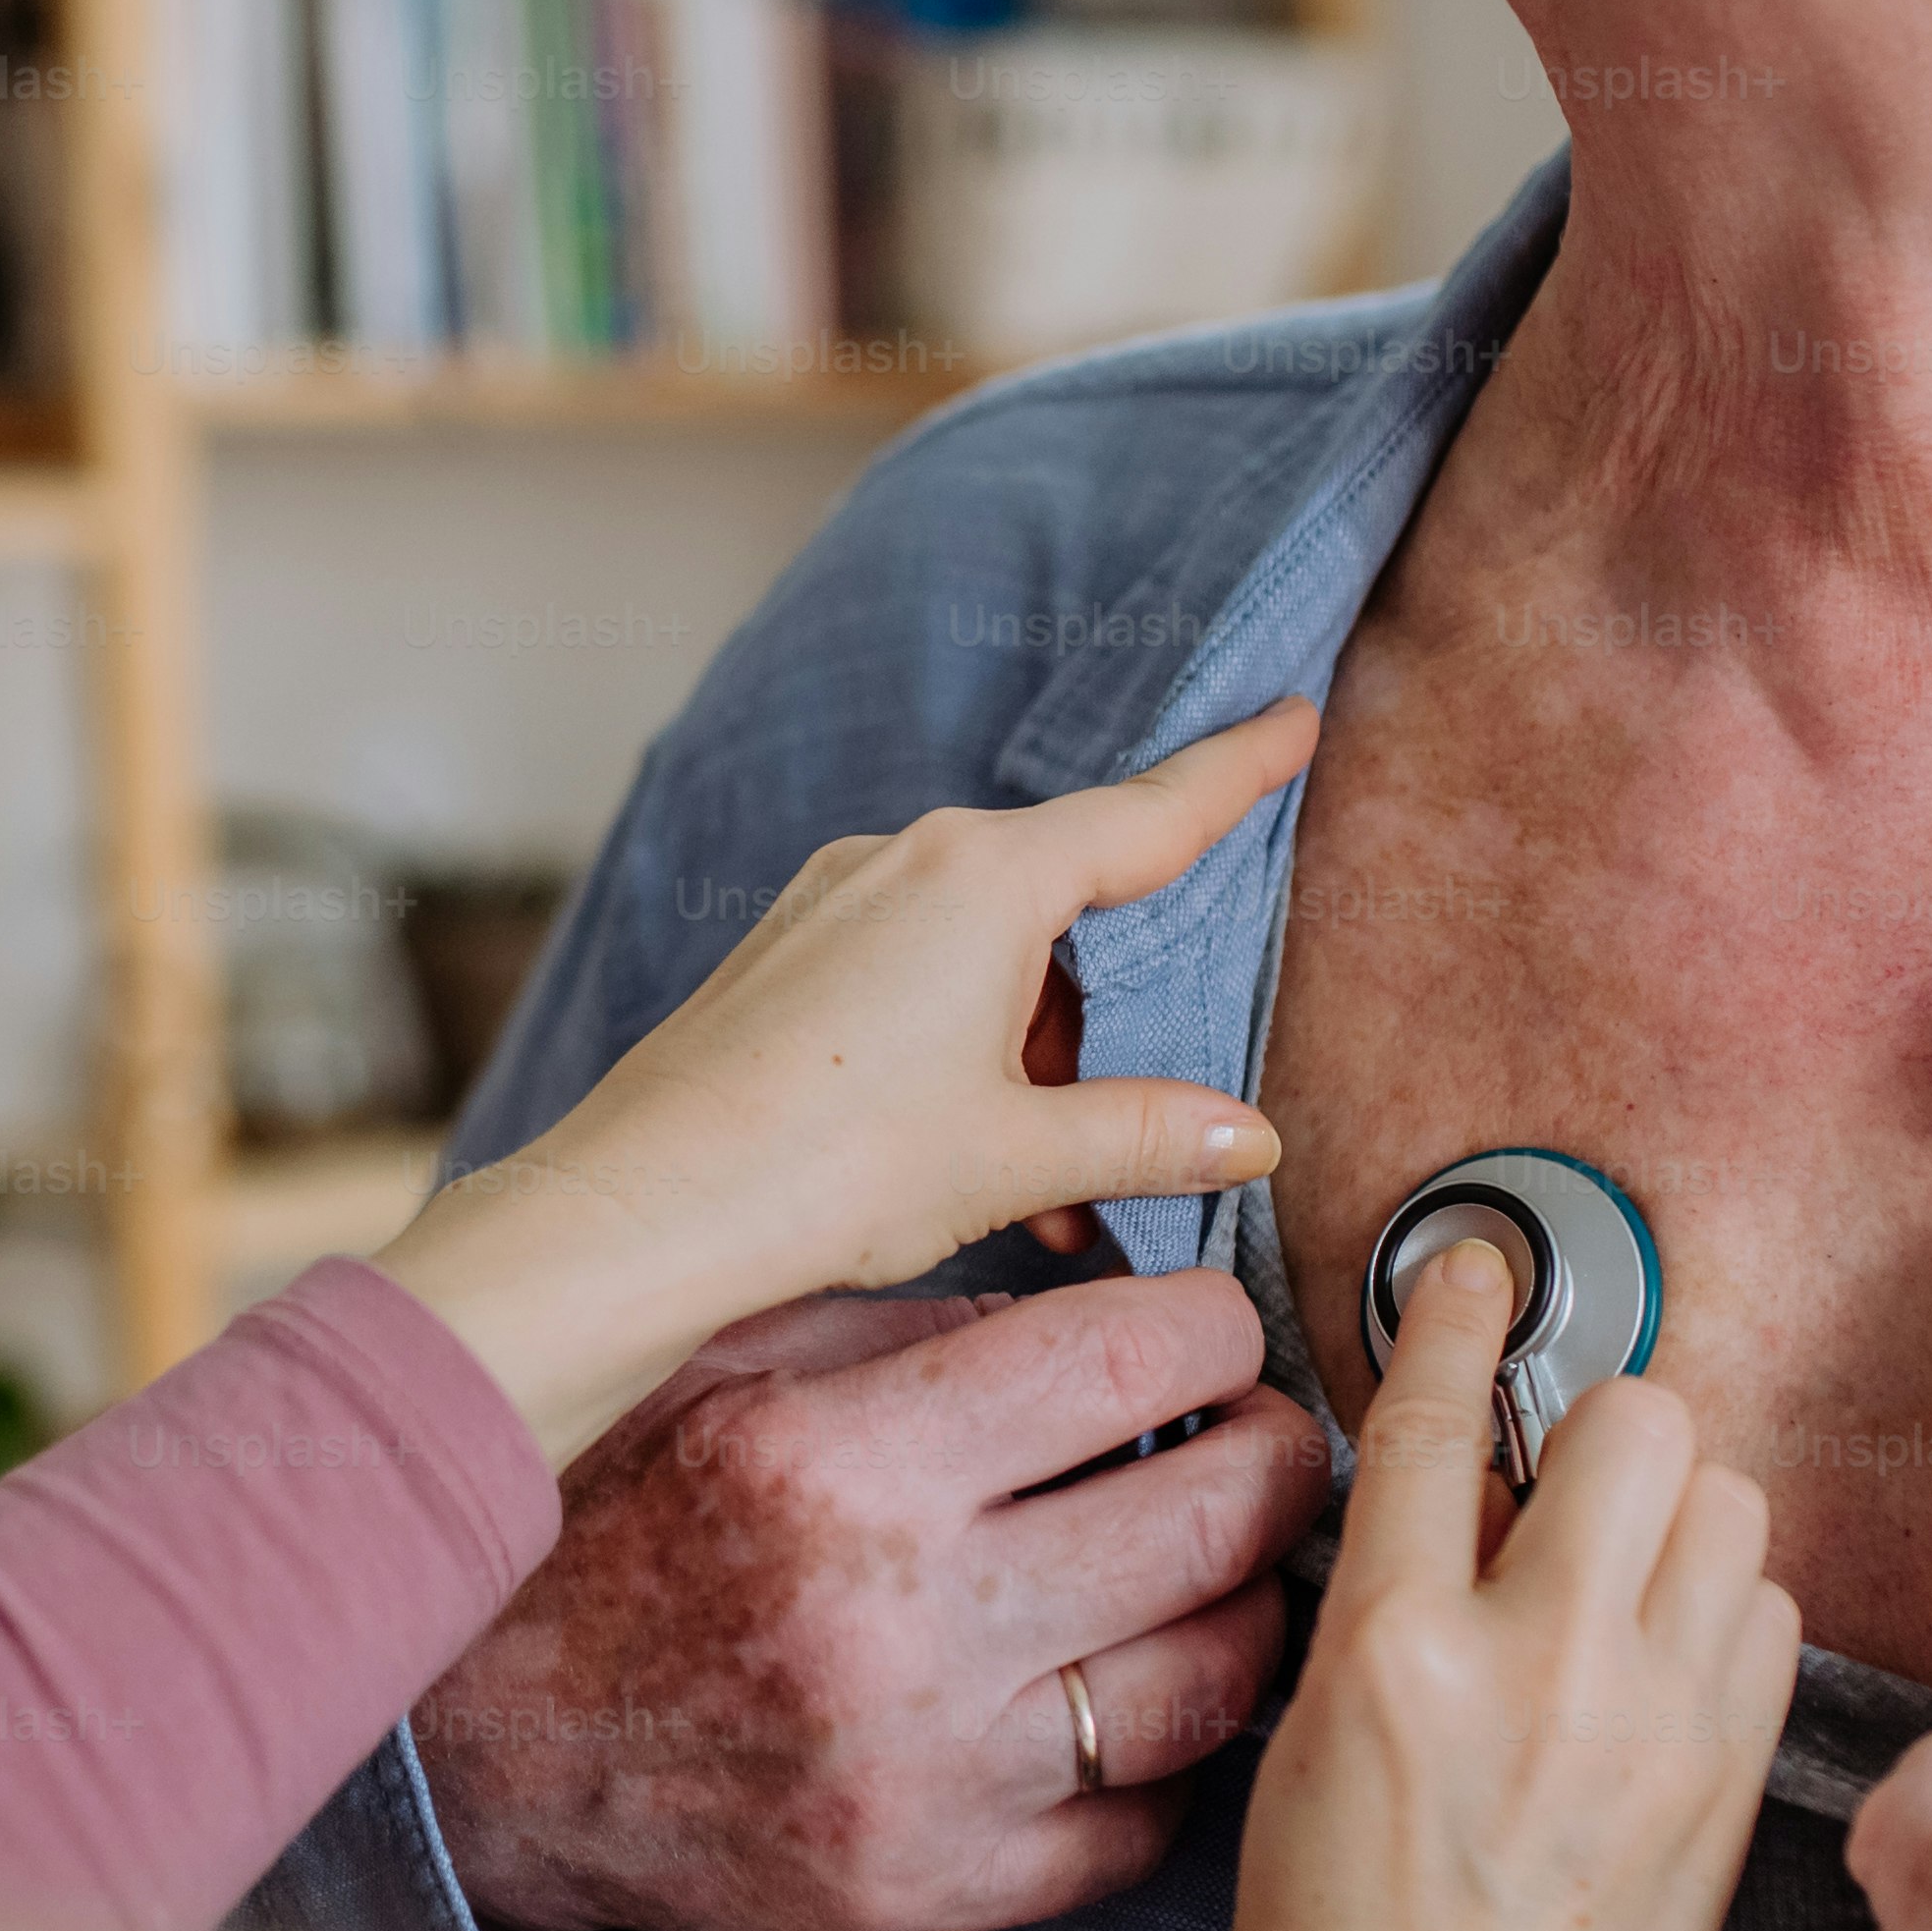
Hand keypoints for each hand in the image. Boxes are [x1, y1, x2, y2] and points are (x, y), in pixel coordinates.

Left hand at [371, 702, 1314, 1466]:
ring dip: (1036, 1060)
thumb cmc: (827, 1166)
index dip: (1232, 774)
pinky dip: (966, 1057)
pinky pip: (913, 980)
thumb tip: (1249, 1136)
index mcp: (982, 876)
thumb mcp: (1019, 1156)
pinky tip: (973, 1165)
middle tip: (1150, 1104)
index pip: (1147, 815)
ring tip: (1054, 1190)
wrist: (641, 1211)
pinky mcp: (785, 958)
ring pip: (986, 959)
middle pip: (1063, 905)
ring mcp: (833, 903)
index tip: (1290, 720)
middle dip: (1113, 1013)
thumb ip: (1147, 1133)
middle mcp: (903, 860)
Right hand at [414, 1273, 1329, 1930]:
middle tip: (1261, 1437)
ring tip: (1227, 1562)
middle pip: (1207, 1520)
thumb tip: (1103, 1311)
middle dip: (1273, 1457)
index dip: (1212, 1326)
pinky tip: (1145, 1692)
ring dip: (1249, 1606)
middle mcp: (898, 1623)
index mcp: (841, 1461)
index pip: (1123, 1358)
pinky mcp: (934, 1890)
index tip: (1214, 1331)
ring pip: (1207, 1682)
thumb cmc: (612, 1530)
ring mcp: (926, 1776)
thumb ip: (911, 1329)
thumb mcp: (724, 1371)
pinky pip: (1139, 1826)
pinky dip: (1173, 1755)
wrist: (487, 1756)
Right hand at [1201, 1258, 1795, 1930]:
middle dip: (1600, 1427)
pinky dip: (1724, 1610)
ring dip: (1674, 1511)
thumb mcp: (1309, 1740)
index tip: (1480, 1272)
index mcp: (1390, 1650)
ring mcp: (1654, 1727)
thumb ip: (1397, 1601)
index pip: (1435, 1417)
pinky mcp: (1731, 1788)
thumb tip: (1476, 1495)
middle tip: (1563, 1483)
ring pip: (1728, 1501)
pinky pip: (1767, 1615)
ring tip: (1620, 1576)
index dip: (1459, 1316)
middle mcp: (1537, 1669)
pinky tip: (1667, 1662)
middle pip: (1636, 1420)